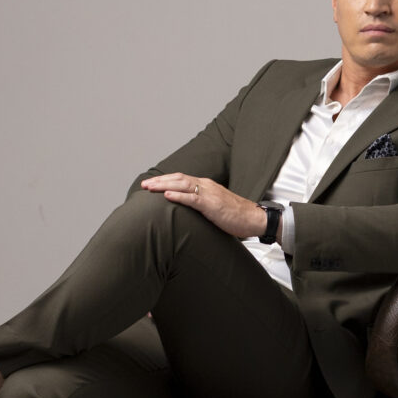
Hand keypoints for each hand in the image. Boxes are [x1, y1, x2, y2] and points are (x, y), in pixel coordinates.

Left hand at [140, 173, 265, 239]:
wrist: (254, 218)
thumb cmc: (236, 216)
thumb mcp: (214, 208)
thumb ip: (200, 206)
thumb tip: (186, 211)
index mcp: (206, 186)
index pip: (181, 179)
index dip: (165, 180)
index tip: (151, 185)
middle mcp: (206, 185)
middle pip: (178, 179)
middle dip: (159, 181)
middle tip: (143, 185)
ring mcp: (209, 194)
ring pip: (182, 185)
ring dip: (163, 185)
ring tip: (149, 188)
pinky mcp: (212, 204)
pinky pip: (192, 198)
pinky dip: (178, 196)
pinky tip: (166, 195)